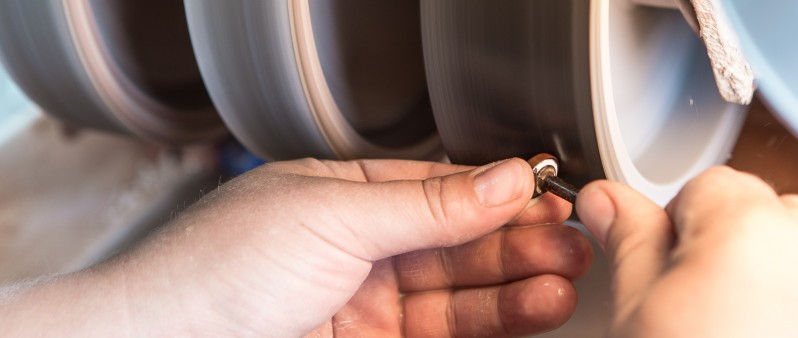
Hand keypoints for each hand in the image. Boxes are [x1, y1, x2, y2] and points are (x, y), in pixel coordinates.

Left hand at [1, 158, 591, 336]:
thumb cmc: (217, 267)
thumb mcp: (333, 216)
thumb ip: (426, 205)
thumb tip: (503, 178)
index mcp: (346, 196)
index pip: (440, 190)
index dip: (498, 195)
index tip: (551, 198)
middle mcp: (361, 247)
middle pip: (458, 242)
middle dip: (518, 242)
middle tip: (572, 244)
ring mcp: (369, 301)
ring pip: (459, 292)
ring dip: (516, 285)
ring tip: (563, 281)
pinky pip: (444, 332)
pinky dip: (491, 323)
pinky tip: (528, 310)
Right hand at [577, 166, 797, 336]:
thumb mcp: (642, 323)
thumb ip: (628, 246)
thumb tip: (607, 200)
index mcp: (751, 230)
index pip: (706, 187)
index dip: (679, 235)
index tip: (674, 277)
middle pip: (768, 214)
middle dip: (737, 253)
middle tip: (712, 319)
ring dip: (789, 280)